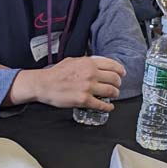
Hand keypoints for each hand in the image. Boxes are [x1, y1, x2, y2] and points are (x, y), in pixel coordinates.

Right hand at [6, 56, 125, 109]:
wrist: (44, 84)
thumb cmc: (55, 73)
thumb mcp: (72, 61)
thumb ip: (85, 62)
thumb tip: (95, 64)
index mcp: (88, 63)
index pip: (112, 65)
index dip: (120, 70)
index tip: (122, 74)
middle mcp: (91, 74)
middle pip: (115, 79)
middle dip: (118, 83)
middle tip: (117, 86)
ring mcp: (88, 87)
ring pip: (111, 91)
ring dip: (115, 94)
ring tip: (113, 95)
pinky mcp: (84, 100)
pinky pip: (102, 105)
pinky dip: (108, 107)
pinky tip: (109, 107)